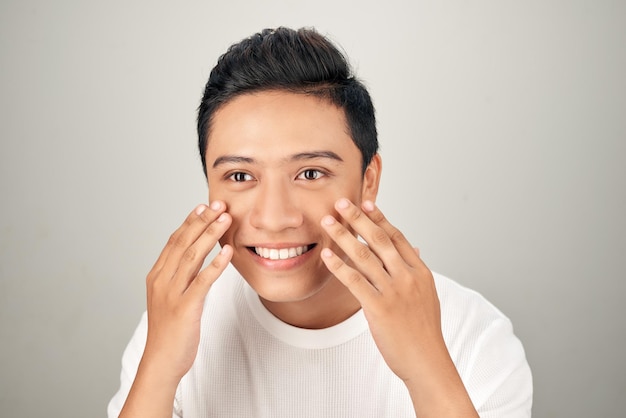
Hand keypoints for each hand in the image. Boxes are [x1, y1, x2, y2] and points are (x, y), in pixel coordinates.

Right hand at [120, 202, 232, 417]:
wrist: (161, 362)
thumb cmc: (170, 331)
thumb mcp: (170, 298)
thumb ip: (179, 277)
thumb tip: (194, 258)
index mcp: (157, 276)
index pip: (174, 241)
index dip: (189, 222)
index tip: (202, 206)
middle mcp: (161, 281)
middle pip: (182, 243)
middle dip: (201, 221)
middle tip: (218, 204)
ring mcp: (172, 294)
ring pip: (191, 257)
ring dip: (210, 235)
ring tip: (225, 218)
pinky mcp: (185, 308)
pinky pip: (202, 282)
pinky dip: (216, 265)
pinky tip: (228, 251)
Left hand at [320, 198, 442, 380]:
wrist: (428, 362)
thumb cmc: (424, 331)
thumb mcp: (427, 295)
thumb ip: (416, 271)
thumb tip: (414, 248)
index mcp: (421, 272)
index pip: (397, 237)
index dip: (380, 218)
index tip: (366, 202)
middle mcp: (408, 277)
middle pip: (379, 240)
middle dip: (358, 218)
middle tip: (341, 203)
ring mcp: (395, 292)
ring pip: (365, 256)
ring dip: (343, 236)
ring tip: (327, 222)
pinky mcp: (380, 308)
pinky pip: (355, 281)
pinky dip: (339, 266)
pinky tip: (326, 256)